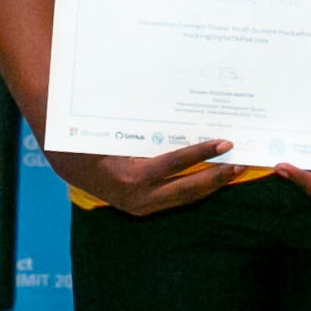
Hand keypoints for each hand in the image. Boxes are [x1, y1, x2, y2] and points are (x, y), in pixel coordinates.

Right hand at [46, 140, 239, 216]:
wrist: (69, 164)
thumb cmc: (91, 139)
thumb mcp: (112, 128)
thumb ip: (141, 122)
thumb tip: (175, 103)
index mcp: (131, 176)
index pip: (174, 164)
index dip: (201, 153)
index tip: (224, 143)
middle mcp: (139, 197)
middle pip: (187, 188)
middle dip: (217, 176)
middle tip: (241, 162)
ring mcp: (142, 206)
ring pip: (185, 198)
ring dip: (211, 185)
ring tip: (234, 170)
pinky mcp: (145, 207)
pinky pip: (176, 199)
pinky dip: (196, 188)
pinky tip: (212, 177)